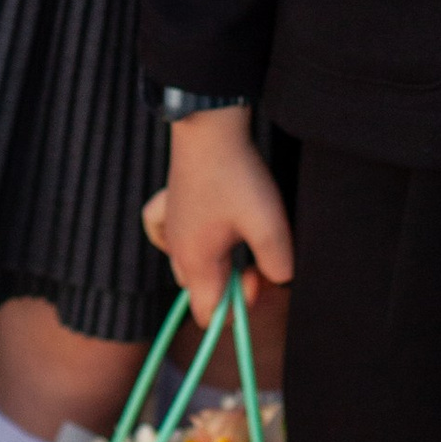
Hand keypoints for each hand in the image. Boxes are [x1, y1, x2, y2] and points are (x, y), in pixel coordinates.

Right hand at [157, 109, 294, 318]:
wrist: (210, 126)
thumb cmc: (237, 176)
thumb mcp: (269, 225)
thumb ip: (278, 264)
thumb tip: (279, 279)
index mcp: (196, 262)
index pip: (207, 315)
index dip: (238, 310)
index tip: (257, 276)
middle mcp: (176, 250)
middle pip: (200, 292)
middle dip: (231, 285)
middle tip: (255, 258)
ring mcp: (170, 227)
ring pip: (185, 267)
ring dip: (213, 265)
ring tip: (236, 240)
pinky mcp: (169, 205)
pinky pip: (162, 235)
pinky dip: (175, 241)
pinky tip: (194, 230)